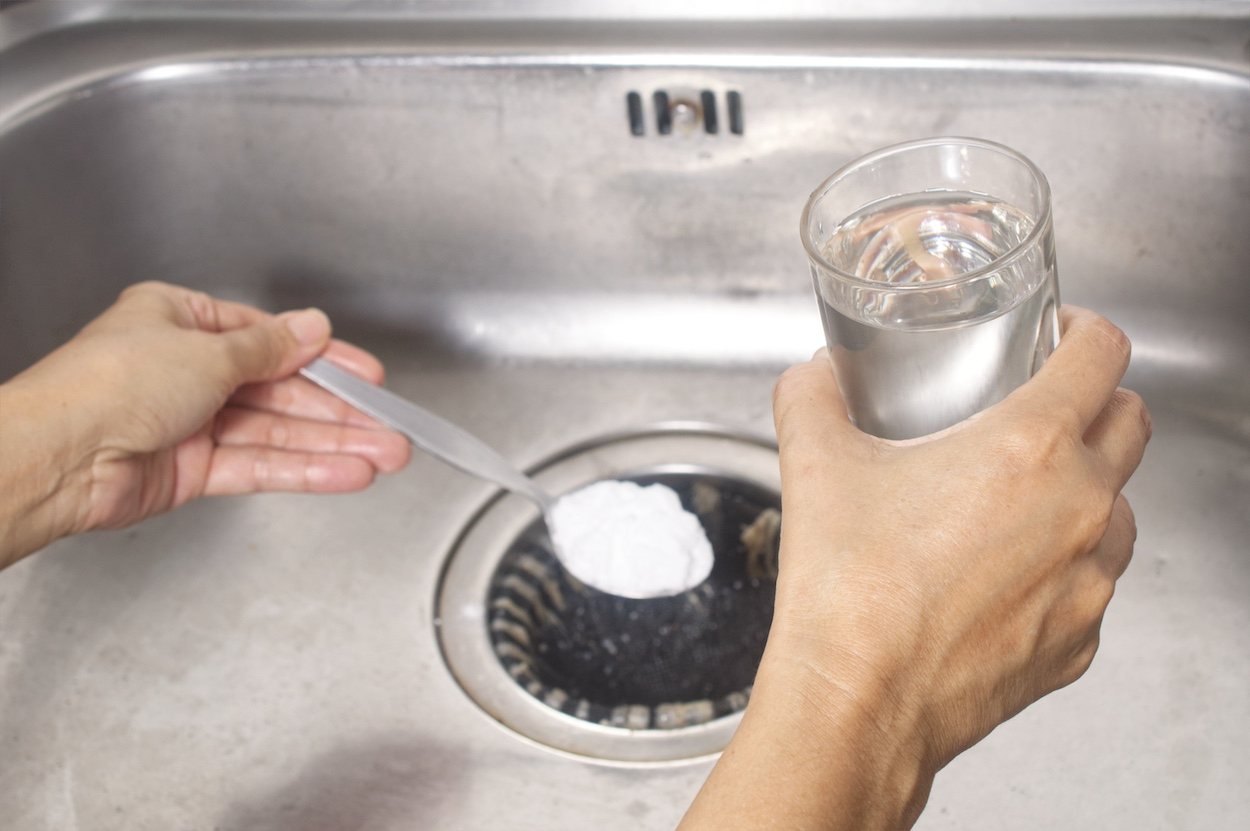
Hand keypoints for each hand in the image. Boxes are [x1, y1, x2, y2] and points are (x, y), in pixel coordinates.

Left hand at [0, 281, 410, 565]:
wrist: (59, 457)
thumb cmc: (107, 385)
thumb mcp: (207, 350)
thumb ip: (270, 348)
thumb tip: (311, 328)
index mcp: (182, 323)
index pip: (271, 341)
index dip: (324, 359)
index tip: (367, 375)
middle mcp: (188, 372)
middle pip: (281, 391)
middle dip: (340, 411)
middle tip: (389, 424)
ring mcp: (192, 423)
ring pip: (278, 434)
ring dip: (334, 444)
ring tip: (385, 454)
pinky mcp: (193, 470)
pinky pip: (261, 466)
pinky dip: (305, 470)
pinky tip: (346, 472)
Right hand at [680, 306, 1150, 829]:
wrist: (857, 702)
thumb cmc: (848, 593)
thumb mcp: (814, 466)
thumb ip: (812, 398)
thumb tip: (814, 378)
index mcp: (1029, 448)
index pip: (1102, 354)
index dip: (1084, 330)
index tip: (1062, 335)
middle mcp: (1080, 508)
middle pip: (1131, 423)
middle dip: (1095, 403)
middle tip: (1041, 409)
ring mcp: (1088, 581)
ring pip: (1121, 508)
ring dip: (1085, 490)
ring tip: (1017, 501)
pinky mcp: (1079, 641)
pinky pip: (1092, 584)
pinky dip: (1062, 567)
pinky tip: (1000, 576)